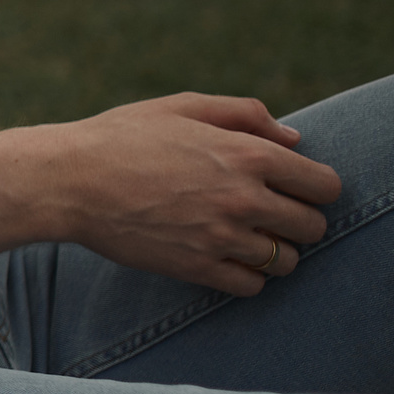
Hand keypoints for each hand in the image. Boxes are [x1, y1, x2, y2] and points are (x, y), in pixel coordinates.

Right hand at [53, 93, 340, 294]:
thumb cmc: (122, 136)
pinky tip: (227, 258)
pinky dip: (248, 277)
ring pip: (287, 261)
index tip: (295, 189)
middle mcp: (244, 198)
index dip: (315, 188)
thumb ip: (244, 115)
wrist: (68, 181)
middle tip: (271, 216)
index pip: (325, 185)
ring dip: (276, 252)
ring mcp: (221, 237)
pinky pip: (252, 286)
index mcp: (248, 154)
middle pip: (313, 227)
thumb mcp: (182, 107)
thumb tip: (293, 140)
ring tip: (249, 239)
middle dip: (299, 221)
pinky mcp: (197, 267)